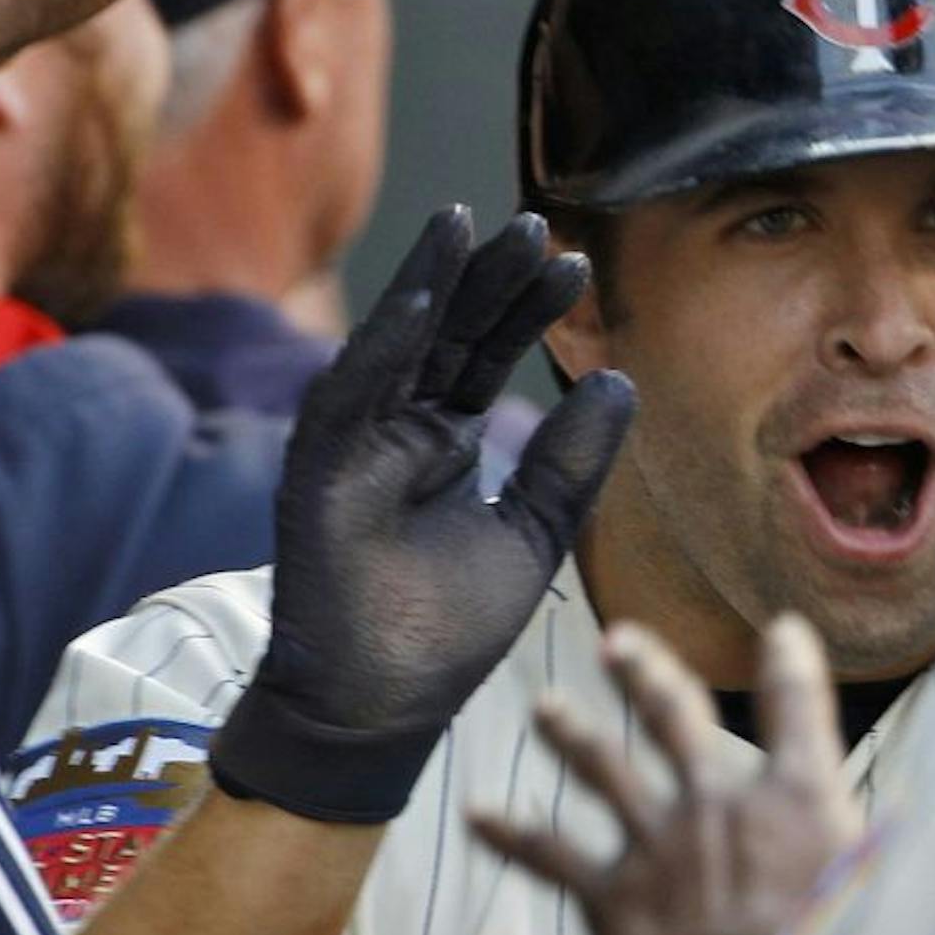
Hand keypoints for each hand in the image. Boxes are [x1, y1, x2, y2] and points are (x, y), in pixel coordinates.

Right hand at [209, 209, 637, 823]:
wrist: (382, 709)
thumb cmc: (448, 632)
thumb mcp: (533, 533)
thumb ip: (571, 463)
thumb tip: (619, 381)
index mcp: (443, 442)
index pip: (485, 355)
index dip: (526, 310)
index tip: (576, 267)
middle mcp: (396, 431)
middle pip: (445, 334)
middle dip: (486, 278)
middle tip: (536, 225)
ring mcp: (353, 446)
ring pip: (392, 346)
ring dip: (427, 286)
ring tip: (468, 226)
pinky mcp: (316, 471)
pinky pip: (348, 395)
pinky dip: (380, 346)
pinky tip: (418, 302)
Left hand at [474, 617, 863, 934]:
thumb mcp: (880, 904)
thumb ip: (885, 858)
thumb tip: (916, 831)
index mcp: (798, 800)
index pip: (800, 709)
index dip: (792, 663)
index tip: (783, 631)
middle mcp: (719, 803)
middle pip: (675, 716)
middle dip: (646, 672)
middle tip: (617, 641)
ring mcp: (657, 844)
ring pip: (604, 768)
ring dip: (572, 734)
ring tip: (545, 708)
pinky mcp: (611, 896)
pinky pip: (550, 857)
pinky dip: (510, 835)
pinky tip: (474, 815)